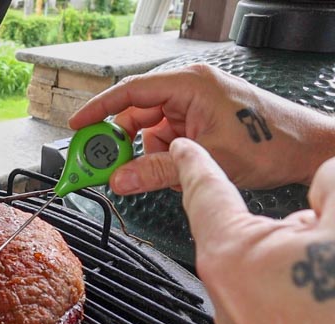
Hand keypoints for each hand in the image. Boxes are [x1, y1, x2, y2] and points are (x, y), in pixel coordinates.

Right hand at [69, 64, 334, 194]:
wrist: (307, 149)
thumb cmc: (271, 142)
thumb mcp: (207, 160)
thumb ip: (157, 171)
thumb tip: (120, 179)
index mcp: (189, 84)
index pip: (130, 91)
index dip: (98, 109)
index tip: (77, 126)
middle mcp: (188, 90)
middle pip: (136, 114)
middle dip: (121, 142)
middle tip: (103, 165)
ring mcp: (193, 106)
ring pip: (150, 131)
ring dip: (147, 155)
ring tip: (153, 176)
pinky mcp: (198, 121)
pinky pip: (166, 139)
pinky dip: (162, 158)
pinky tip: (173, 172)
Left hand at [170, 137, 334, 323]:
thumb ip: (330, 186)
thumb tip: (325, 178)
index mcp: (230, 254)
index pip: (204, 191)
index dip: (196, 162)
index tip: (184, 149)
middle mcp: (225, 291)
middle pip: (246, 229)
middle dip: (288, 220)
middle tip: (323, 226)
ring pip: (265, 264)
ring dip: (298, 253)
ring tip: (328, 267)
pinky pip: (275, 296)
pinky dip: (298, 281)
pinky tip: (327, 286)